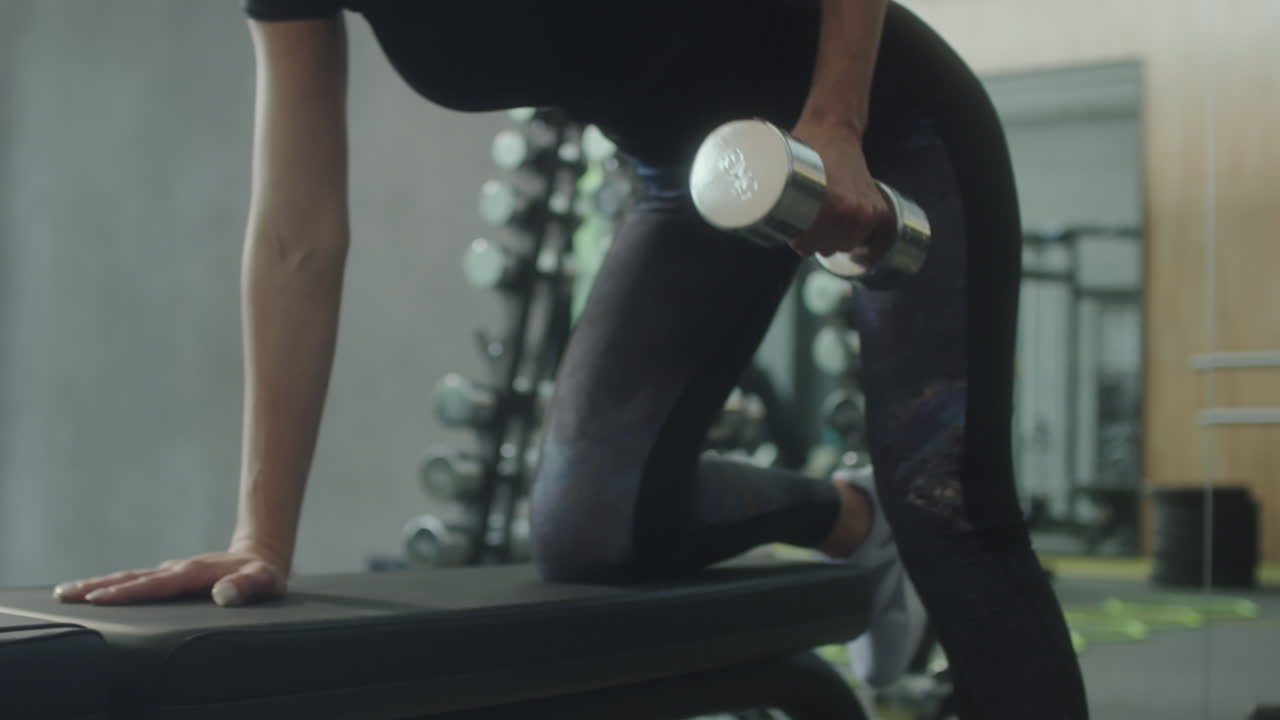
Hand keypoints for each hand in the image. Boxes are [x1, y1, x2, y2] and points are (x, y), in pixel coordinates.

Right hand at [52, 546, 288, 607]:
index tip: (100, 598)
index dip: (129, 593)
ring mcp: (171, 571)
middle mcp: (177, 569)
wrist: (261, 555)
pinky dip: (112, 585)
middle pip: (132, 578)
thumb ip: (246, 586)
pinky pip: (136, 580)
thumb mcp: (263, 581)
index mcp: (194, 573)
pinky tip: (93, 592)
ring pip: (130, 577)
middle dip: (98, 586)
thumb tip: (223, 594)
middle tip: (66, 594)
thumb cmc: (263, 574)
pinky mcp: (169, 575)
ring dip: (98, 583)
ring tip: (67, 592)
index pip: (156, 585)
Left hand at [789, 119, 894, 262]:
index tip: (792, 231)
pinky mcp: (879, 209)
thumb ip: (780, 206)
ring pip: (845, 245)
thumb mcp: (784, 174)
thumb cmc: (807, 149)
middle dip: (814, 240)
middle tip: (805, 225)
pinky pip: (865, 237)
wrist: (835, 130)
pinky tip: (841, 227)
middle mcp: (855, 211)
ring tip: (821, 223)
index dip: (797, 240)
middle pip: (827, 247)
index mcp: (834, 205)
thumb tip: (781, 234)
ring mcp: (869, 212)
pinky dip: (853, 235)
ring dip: (833, 239)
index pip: (809, 245)